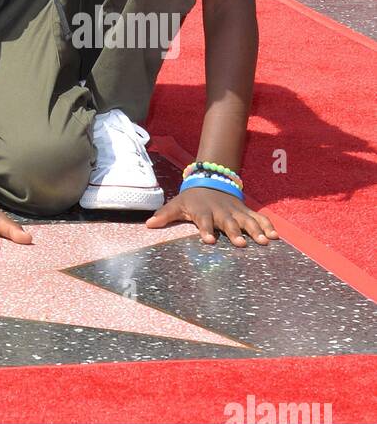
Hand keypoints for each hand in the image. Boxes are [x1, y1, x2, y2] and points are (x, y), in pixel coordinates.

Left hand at [147, 188, 278, 247]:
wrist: (210, 180)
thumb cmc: (193, 198)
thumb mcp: (177, 203)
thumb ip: (165, 215)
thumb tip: (148, 224)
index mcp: (203, 212)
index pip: (203, 222)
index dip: (205, 230)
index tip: (208, 240)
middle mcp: (220, 212)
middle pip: (228, 223)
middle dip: (234, 232)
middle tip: (240, 243)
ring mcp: (235, 212)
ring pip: (246, 221)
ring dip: (255, 230)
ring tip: (264, 241)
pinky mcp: (246, 212)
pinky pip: (258, 218)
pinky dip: (267, 225)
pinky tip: (275, 236)